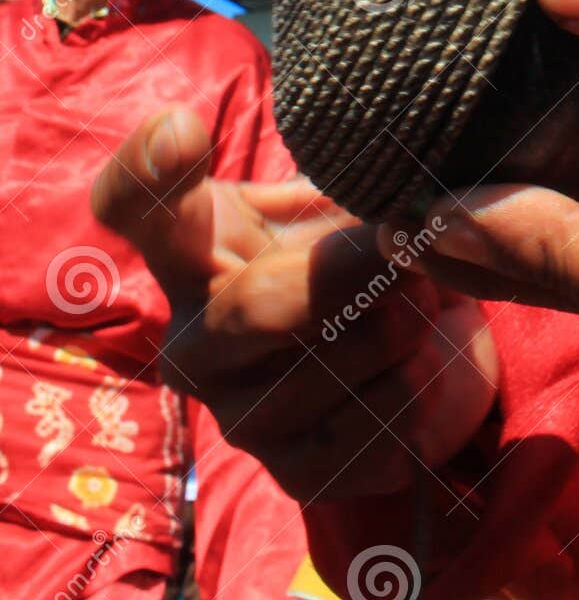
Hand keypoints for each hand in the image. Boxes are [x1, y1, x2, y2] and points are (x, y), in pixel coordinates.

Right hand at [92, 106, 497, 499]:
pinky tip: (420, 368)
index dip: (146, 171)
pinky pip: (362, 443)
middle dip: (350, 273)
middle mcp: (194, 340)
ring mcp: (240, 413)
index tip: (182, 128)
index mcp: (192, 248)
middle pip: (253, 309)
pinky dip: (412, 398)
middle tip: (408, 248)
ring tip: (422, 300)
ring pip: (324, 373)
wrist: (425, 333)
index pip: (132, 206)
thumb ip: (340, 167)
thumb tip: (375, 161)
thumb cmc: (360, 240)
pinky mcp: (298, 472)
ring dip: (399, 329)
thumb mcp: (341, 185)